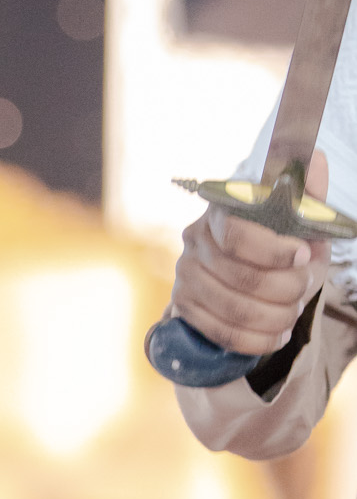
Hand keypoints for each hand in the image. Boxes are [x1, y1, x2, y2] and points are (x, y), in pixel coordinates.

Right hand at [169, 149, 331, 356]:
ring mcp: (184, 275)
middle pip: (241, 278)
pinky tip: (277, 334)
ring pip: (235, 310)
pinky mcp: (183, 307)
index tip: (303, 257)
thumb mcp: (302, 223)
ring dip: (276, 317)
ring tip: (292, 312)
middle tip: (303, 289)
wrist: (254, 283)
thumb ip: (309, 196)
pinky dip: (258, 340)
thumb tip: (316, 158)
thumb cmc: (282, 248)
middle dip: (285, 289)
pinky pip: (223, 333)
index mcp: (222, 211)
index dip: (273, 252)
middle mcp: (195, 239)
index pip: (236, 235)